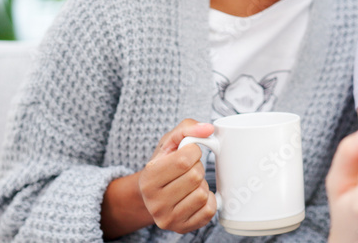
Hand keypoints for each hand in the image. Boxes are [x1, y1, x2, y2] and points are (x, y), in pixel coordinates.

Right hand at [137, 119, 216, 233]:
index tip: (187, 154)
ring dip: (202, 184)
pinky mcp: (182, 228)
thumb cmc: (164, 164)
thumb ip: (187, 128)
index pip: (184, 160)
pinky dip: (207, 200)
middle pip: (195, 177)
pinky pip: (208, 210)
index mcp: (148, 178)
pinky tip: (195, 197)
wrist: (154, 194)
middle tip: (187, 170)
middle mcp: (154, 202)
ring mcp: (168, 218)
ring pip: (202, 194)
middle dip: (197, 168)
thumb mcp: (169, 142)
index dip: (193, 152)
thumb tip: (208, 129)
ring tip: (189, 184)